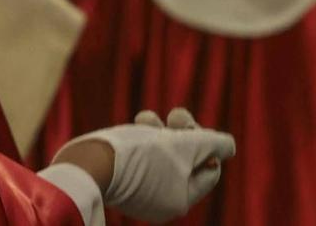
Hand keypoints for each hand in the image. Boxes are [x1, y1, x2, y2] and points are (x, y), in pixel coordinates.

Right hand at [51, 108, 235, 222]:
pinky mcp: (120, 176)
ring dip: (160, 130)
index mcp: (180, 200)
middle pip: (186, 160)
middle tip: (175, 115)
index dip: (206, 144)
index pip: (209, 170)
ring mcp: (139, 189)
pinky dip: (141, 137)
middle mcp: (161, 200)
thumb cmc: (140, 156)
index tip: (190, 128)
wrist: (87, 164)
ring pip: (162, 151)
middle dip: (182, 133)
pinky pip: (140, 154)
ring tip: (146, 119)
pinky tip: (135, 125)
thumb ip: (212, 144)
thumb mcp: (185, 146)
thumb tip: (228, 146)